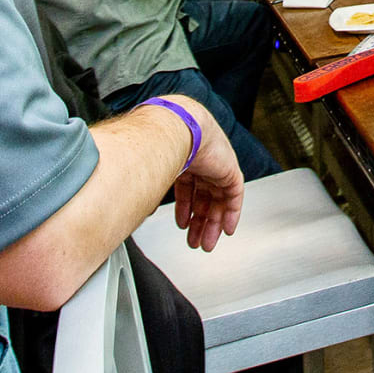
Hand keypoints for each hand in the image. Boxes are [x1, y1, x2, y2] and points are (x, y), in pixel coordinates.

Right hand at [158, 95, 243, 249]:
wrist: (178, 129)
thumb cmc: (161, 144)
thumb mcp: (154, 174)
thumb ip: (151, 192)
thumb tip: (138, 209)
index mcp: (185, 161)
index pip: (187, 190)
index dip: (185, 210)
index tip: (182, 225)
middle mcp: (203, 164)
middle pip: (203, 199)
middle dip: (198, 222)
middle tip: (195, 241)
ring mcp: (217, 167)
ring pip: (218, 201)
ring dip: (212, 224)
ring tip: (206, 243)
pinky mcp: (230, 170)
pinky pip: (235, 196)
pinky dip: (231, 214)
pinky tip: (227, 229)